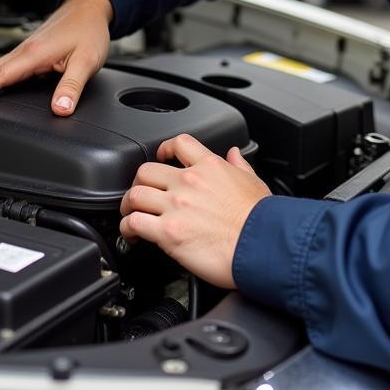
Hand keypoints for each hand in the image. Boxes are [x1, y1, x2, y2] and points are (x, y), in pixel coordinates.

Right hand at [0, 0, 112, 114]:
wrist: (92, 8)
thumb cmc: (89, 30)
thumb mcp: (87, 61)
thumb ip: (72, 86)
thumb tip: (60, 109)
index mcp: (36, 53)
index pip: (3, 74)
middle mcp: (27, 49)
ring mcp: (29, 48)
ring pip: (0, 65)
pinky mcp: (34, 48)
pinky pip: (9, 62)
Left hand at [119, 133, 270, 287]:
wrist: (262, 246)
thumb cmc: (262, 220)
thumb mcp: (254, 182)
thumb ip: (240, 165)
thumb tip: (235, 154)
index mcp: (210, 167)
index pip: (178, 144)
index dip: (164, 150)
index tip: (161, 158)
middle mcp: (189, 182)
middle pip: (146, 170)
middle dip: (140, 182)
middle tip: (141, 194)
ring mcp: (176, 206)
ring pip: (135, 195)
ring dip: (129, 205)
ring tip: (130, 214)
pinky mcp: (168, 232)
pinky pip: (134, 223)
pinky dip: (127, 228)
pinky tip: (132, 234)